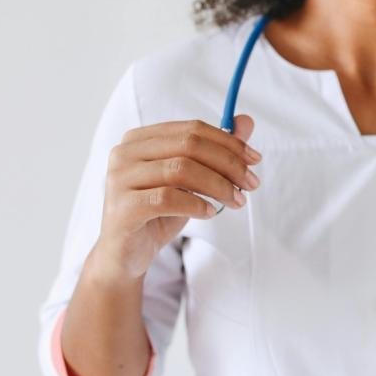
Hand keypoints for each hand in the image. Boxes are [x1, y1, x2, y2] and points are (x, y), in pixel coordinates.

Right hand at [93, 115, 261, 280]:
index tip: (255, 160)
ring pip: (180, 170)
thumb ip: (215, 150)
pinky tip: (210, 212)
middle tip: (252, 183)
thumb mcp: (191, 181)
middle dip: (228, 163)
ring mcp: (119, 179)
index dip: (228, 142)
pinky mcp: (122, 207)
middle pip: (188, 145)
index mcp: (141, 139)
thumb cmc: (159, 213)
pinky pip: (166, 198)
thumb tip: (246, 121)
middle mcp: (125, 152)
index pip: (192, 129)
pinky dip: (195, 204)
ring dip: (218, 185)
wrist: (127, 253)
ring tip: (237, 201)